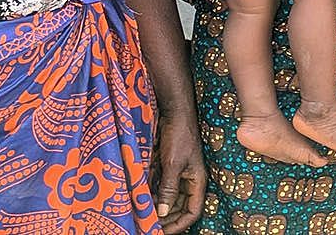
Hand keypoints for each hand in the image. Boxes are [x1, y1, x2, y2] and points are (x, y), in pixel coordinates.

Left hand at [152, 109, 206, 231]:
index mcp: (197, 181)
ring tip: (141, 214)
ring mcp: (177, 174)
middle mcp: (188, 181)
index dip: (179, 225)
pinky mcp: (167, 167)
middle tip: (147, 225)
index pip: (192, 212)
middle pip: (179, 208)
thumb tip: (162, 212)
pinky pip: (159, 187)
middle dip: (165, 219)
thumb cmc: (180, 135)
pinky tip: (139, 198)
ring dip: (156, 207)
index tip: (162, 232)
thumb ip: (168, 189)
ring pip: (167, 199)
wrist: (174, 112)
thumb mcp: (173, 164)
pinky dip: (150, 194)